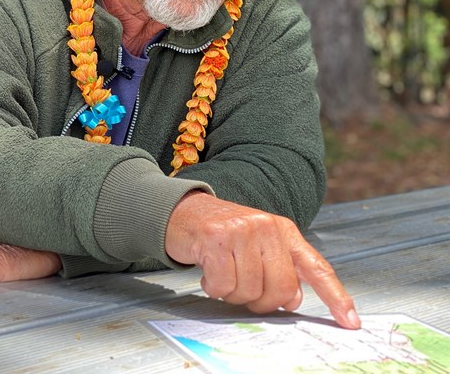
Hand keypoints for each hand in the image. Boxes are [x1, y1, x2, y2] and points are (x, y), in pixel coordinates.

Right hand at [165, 192, 359, 328]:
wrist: (184, 211)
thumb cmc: (223, 233)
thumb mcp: (258, 244)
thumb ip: (280, 268)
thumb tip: (293, 300)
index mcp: (283, 230)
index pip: (315, 266)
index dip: (335, 296)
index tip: (350, 321)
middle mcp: (267, 227)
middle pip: (281, 290)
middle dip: (260, 301)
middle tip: (242, 289)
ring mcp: (242, 231)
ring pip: (250, 291)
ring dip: (232, 294)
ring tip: (222, 274)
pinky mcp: (217, 237)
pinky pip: (223, 285)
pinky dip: (213, 287)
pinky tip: (208, 272)